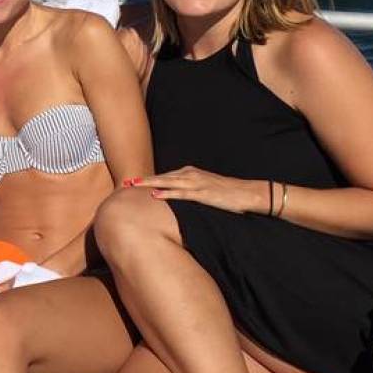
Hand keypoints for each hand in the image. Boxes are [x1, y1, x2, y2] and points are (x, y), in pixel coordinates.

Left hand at [132, 168, 269, 215]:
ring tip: (133, 186)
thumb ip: (189, 191)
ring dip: (149, 184)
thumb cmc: (226, 194)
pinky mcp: (203, 193)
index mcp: (190, 173)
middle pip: (161, 177)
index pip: (164, 177)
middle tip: (124, 182)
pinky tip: (155, 195)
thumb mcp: (204, 190)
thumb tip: (174, 198)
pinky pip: (181, 193)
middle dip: (142, 180)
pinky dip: (167, 193)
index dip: (147, 179)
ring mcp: (196, 183)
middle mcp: (191, 175)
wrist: (248, 193)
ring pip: (167, 182)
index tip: (131, 182)